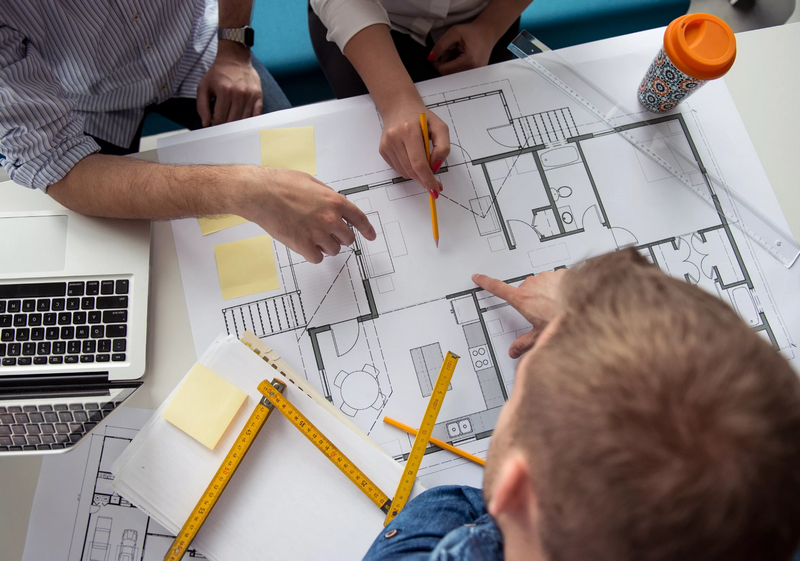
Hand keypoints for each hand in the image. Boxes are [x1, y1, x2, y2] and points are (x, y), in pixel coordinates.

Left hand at [197, 40, 262, 126]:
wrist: (235, 59)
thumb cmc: (218, 74)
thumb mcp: (203, 87)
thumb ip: (202, 106)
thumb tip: (206, 124)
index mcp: (224, 91)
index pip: (219, 118)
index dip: (215, 122)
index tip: (214, 120)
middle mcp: (239, 94)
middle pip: (232, 121)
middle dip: (225, 125)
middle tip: (222, 121)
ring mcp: (250, 96)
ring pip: (244, 121)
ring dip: (236, 124)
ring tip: (230, 119)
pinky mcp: (259, 96)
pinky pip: (256, 116)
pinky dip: (249, 122)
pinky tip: (243, 121)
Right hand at [238, 167, 376, 263]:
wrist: (260, 193)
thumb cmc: (281, 184)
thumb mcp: (311, 182)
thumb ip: (327, 195)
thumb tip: (334, 205)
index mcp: (334, 201)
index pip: (359, 219)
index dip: (367, 229)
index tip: (370, 236)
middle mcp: (330, 219)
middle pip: (348, 238)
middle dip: (340, 237)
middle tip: (328, 233)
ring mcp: (317, 233)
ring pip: (334, 250)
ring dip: (326, 246)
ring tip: (311, 235)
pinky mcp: (303, 246)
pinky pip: (317, 258)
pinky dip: (312, 254)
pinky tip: (304, 244)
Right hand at [379, 95, 449, 195]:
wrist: (399, 107)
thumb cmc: (421, 117)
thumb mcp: (440, 127)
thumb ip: (443, 148)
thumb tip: (436, 167)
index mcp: (409, 130)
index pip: (419, 163)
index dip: (428, 179)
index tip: (435, 189)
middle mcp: (395, 138)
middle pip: (411, 170)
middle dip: (424, 180)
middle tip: (434, 184)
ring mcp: (387, 145)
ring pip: (404, 172)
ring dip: (416, 174)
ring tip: (423, 163)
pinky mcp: (383, 150)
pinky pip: (398, 169)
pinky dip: (408, 169)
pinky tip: (412, 158)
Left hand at [429, 22, 496, 75]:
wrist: (487, 33)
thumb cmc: (472, 31)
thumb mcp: (454, 33)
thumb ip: (440, 45)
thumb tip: (430, 58)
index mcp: (468, 60)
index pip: (444, 70)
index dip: (437, 63)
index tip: (438, 54)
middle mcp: (473, 70)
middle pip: (448, 74)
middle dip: (445, 63)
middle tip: (449, 51)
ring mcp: (475, 74)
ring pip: (453, 75)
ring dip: (450, 65)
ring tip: (455, 53)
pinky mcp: (476, 75)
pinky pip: (460, 75)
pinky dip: (456, 67)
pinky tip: (460, 58)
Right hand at [472, 270, 567, 357]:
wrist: (588, 312)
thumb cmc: (564, 322)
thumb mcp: (540, 337)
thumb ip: (524, 344)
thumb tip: (514, 351)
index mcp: (523, 300)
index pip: (498, 289)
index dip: (486, 282)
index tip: (478, 277)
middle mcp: (532, 285)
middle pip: (525, 290)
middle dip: (531, 300)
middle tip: (542, 313)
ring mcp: (547, 277)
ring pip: (541, 283)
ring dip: (545, 292)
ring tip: (556, 307)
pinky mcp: (560, 273)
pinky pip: (556, 278)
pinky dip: (559, 287)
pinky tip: (565, 299)